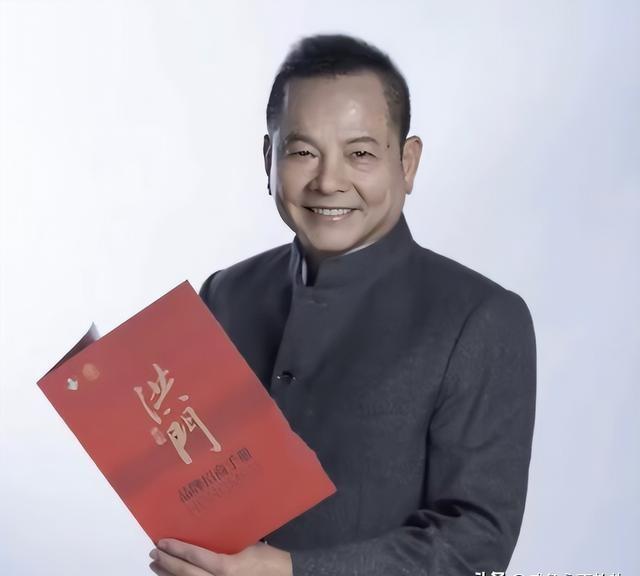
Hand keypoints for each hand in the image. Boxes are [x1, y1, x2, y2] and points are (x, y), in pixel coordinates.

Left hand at [148, 538, 292, 575]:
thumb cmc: (267, 559)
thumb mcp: (248, 544)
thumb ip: (225, 543)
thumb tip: (205, 530)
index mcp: (228, 566)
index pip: (196, 557)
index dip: (177, 550)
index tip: (163, 542)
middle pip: (187, 574)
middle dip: (168, 563)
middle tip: (155, 553)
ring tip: (157, 566)